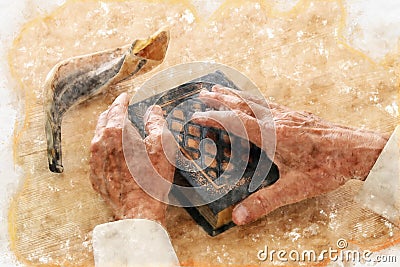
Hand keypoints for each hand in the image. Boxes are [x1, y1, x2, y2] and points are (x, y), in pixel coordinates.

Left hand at [89, 93, 175, 225]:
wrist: (138, 211)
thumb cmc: (151, 179)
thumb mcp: (162, 145)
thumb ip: (156, 123)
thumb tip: (153, 111)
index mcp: (116, 132)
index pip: (116, 108)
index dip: (122, 101)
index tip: (125, 97)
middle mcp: (100, 143)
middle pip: (104, 120)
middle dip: (113, 113)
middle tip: (121, 110)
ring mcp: (95, 161)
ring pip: (99, 136)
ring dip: (108, 129)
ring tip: (118, 128)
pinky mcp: (95, 175)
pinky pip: (98, 154)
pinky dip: (106, 147)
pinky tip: (115, 151)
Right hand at [192, 85, 387, 224]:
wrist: (356, 150)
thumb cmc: (326, 168)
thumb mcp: (294, 188)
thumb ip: (264, 201)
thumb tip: (238, 217)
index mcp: (271, 135)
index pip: (235, 123)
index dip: (214, 118)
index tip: (196, 116)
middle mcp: (276, 120)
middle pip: (242, 105)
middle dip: (220, 99)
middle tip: (202, 93)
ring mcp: (286, 114)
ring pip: (254, 100)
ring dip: (235, 94)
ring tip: (220, 88)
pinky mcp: (296, 114)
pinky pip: (268, 101)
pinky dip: (253, 97)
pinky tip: (253, 99)